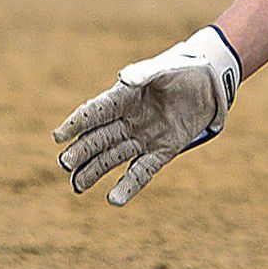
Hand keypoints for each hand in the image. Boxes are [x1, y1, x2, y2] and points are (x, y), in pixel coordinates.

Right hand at [54, 27, 242, 204]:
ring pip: (114, 157)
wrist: (209, 83)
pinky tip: (114, 199)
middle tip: (65, 164)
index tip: (58, 136)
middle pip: (100, 139)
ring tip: (77, 186)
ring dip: (95, 171)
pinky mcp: (163, 151)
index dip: (77, 123)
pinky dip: (129, 185)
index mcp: (124, 97)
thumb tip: (124, 79)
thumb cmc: (182, 69)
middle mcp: (129, 120)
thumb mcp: (165, 68)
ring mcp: (144, 137)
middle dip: (82, 152)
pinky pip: (143, 171)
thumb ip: (144, 73)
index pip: (96, 112)